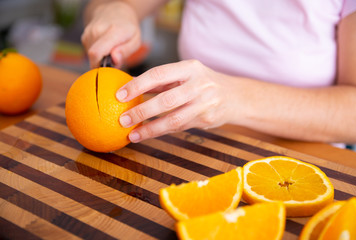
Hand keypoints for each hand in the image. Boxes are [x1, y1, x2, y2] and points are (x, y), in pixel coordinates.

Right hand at [81, 1, 140, 67]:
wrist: (116, 11)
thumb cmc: (128, 28)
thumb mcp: (135, 41)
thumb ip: (125, 52)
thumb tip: (114, 60)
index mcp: (112, 32)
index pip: (96, 53)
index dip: (100, 66)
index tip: (110, 69)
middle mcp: (97, 31)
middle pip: (94, 58)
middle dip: (104, 64)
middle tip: (115, 58)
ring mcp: (88, 33)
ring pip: (91, 57)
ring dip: (101, 59)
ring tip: (111, 50)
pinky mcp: (84, 37)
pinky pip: (89, 53)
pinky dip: (98, 54)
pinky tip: (105, 47)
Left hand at [116, 60, 240, 142]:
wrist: (235, 97)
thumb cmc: (204, 83)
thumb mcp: (186, 74)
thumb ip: (162, 80)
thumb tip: (130, 84)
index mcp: (190, 68)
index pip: (159, 74)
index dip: (138, 85)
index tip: (120, 95)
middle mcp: (199, 84)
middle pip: (166, 100)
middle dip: (142, 111)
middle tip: (123, 119)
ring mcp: (205, 103)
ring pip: (173, 119)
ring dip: (150, 128)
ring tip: (132, 134)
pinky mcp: (206, 119)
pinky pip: (179, 127)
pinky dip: (160, 132)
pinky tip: (146, 135)